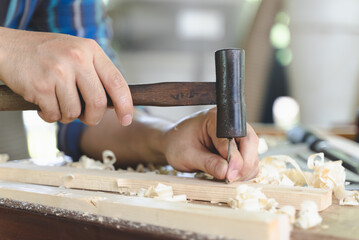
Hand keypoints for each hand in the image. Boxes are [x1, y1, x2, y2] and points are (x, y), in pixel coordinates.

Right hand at [0, 27, 132, 125]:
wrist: (9, 47)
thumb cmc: (47, 54)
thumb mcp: (77, 52)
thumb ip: (96, 72)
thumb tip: (114, 103)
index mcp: (91, 50)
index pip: (117, 82)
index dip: (125, 105)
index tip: (126, 119)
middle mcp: (77, 59)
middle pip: (98, 103)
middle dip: (93, 118)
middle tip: (86, 118)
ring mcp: (58, 72)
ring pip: (74, 113)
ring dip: (67, 116)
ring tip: (58, 102)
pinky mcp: (41, 86)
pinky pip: (54, 115)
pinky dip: (50, 116)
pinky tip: (43, 102)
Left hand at [162, 108, 258, 181]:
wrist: (172, 143)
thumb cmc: (177, 145)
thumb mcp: (187, 155)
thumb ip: (207, 163)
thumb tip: (226, 172)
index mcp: (215, 118)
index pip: (233, 138)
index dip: (235, 158)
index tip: (230, 175)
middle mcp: (230, 124)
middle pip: (250, 143)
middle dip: (244, 165)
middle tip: (230, 180)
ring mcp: (236, 136)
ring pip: (252, 153)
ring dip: (244, 170)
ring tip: (226, 179)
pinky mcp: (238, 148)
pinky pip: (248, 161)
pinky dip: (243, 172)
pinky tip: (228, 177)